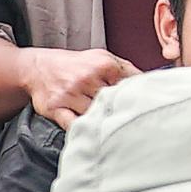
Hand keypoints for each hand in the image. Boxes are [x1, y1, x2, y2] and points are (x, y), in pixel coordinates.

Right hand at [18, 48, 134, 127]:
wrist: (38, 67)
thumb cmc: (74, 65)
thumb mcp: (102, 57)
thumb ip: (126, 70)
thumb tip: (152, 82)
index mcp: (104, 65)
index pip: (130, 87)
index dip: (138, 100)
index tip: (145, 111)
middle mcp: (87, 78)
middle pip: (115, 103)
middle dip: (123, 114)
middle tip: (133, 126)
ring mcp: (70, 94)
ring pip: (96, 115)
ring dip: (105, 123)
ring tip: (113, 131)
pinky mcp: (56, 108)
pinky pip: (73, 125)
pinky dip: (84, 131)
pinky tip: (92, 134)